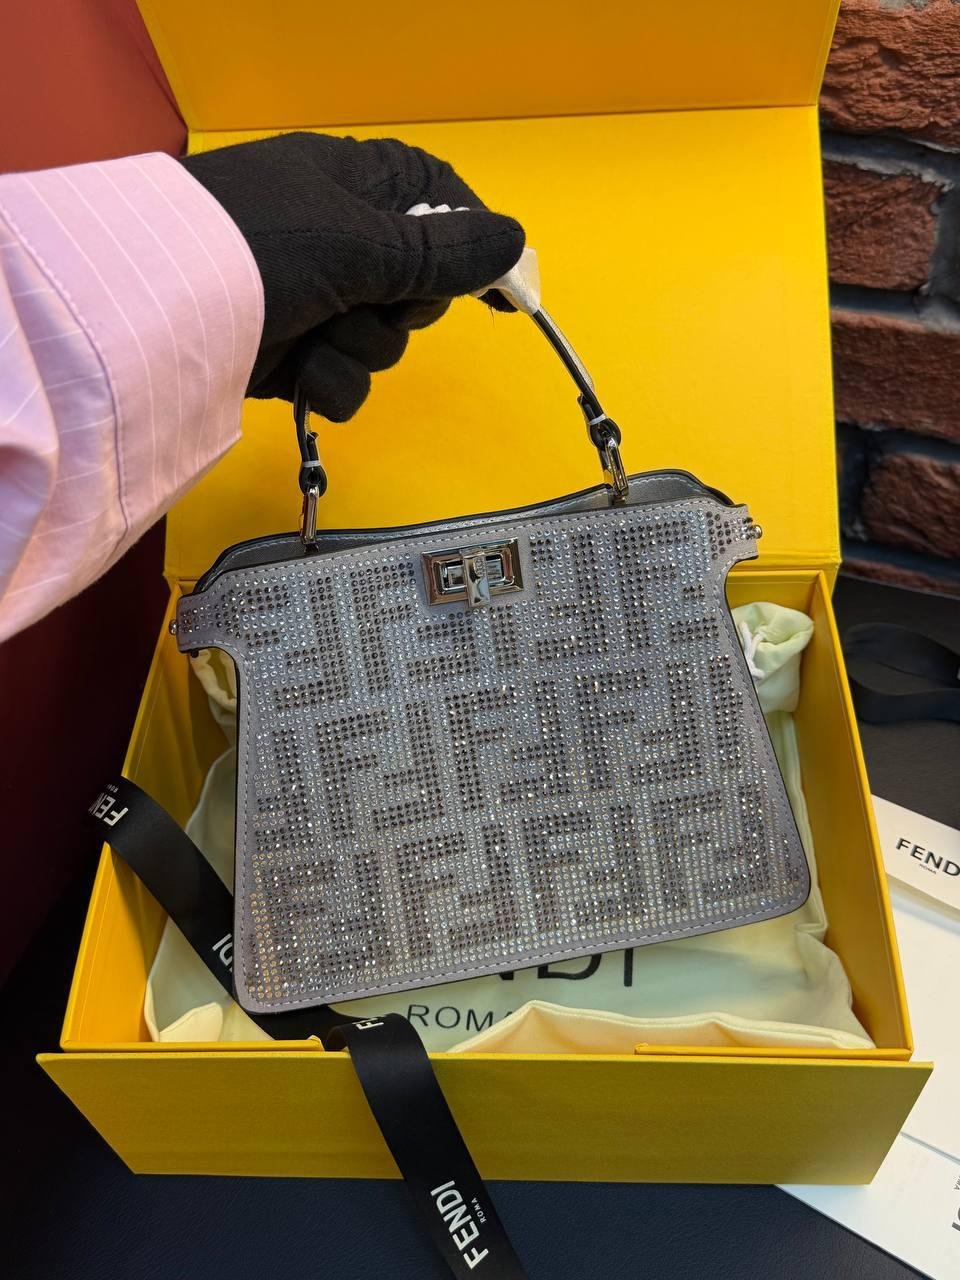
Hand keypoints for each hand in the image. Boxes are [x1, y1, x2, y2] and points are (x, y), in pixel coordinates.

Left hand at [181, 132, 523, 419]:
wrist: (154, 315)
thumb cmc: (259, 249)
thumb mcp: (360, 242)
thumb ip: (441, 251)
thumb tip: (514, 238)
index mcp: (351, 186)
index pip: (432, 198)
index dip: (467, 239)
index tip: (498, 285)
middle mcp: (334, 242)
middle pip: (414, 287)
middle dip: (400, 308)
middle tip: (371, 299)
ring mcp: (310, 302)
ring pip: (381, 342)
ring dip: (358, 349)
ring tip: (314, 337)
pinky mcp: (288, 357)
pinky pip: (343, 381)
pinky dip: (326, 384)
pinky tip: (299, 373)